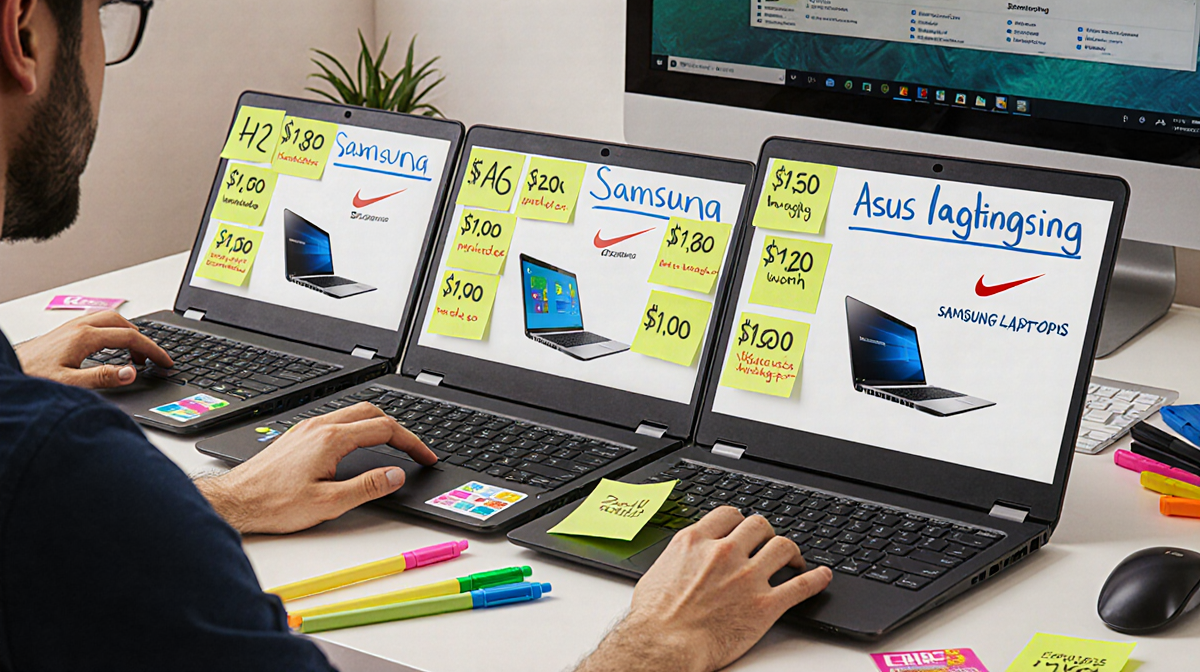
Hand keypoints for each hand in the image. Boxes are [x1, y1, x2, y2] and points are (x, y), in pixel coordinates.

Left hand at [14, 310, 171, 387]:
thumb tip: (131, 372)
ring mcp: (70, 328)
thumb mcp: (69, 383)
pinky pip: (97, 323)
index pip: (130, 338)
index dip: (152, 350)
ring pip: (109, 319)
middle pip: (123, 323)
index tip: (165, 362)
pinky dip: (113, 332)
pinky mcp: (64, 333)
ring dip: (128, 333)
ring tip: (135, 353)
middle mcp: (78, 328)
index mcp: (84, 337)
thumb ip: (102, 377)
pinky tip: (109, 347)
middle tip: (153, 359)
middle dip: (143, 340)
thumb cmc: (30, 376)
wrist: (5, 373)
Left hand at [195, 402, 437, 533]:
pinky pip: (337, 420)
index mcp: (331, 439)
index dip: (412, 443)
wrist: (236, 501)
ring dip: (379, 425)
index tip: (425, 457)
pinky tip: (358, 445)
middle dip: (399, 429)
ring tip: (393, 445)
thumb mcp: (329, 503)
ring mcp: (307, 428)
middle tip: (413, 450)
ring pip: (354, 413)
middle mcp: (319, 427)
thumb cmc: (273, 504)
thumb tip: (395, 475)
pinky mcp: (298, 436)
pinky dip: (358, 428)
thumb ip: (367, 487)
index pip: (385, 429)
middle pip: (372, 412)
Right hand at [576, 507, 831, 671]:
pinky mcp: (765, 605)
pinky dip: (817, 578)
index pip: (729, 514)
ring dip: (791, 551)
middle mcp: (724, 552)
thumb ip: (681, 557)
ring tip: (794, 559)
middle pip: (759, 525)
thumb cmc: (654, 618)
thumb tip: (686, 557)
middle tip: (768, 543)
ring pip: (783, 547)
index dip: (740, 519)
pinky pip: (801, 585)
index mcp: (697, 541)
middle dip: (766, 532)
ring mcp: (747, 577)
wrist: (663, 646)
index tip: (744, 527)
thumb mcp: (659, 572)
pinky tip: (822, 575)